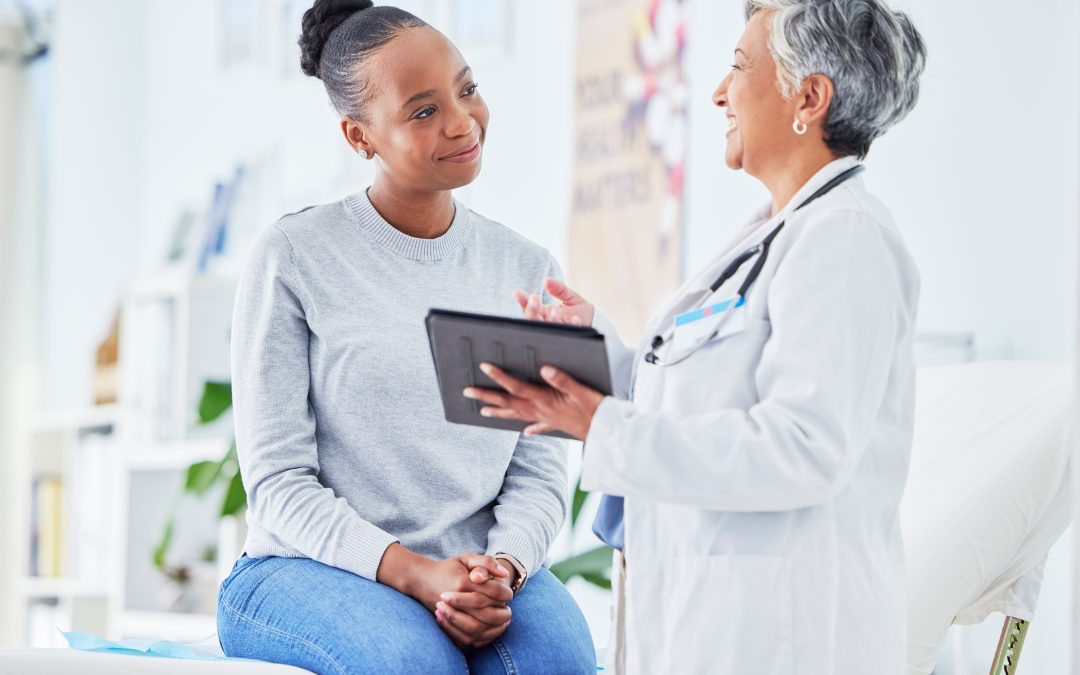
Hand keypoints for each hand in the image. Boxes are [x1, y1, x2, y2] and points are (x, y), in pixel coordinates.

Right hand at [377, 546, 512, 647]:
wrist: (420, 579)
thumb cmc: (447, 568)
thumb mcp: (466, 559)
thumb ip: (487, 562)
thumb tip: (505, 573)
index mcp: (464, 582)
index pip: (493, 592)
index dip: (505, 594)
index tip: (508, 594)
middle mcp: (456, 599)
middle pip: (488, 613)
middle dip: (502, 613)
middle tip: (507, 609)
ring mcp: (449, 613)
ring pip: (478, 628)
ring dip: (493, 626)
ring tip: (499, 620)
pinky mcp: (446, 624)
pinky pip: (466, 638)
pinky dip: (480, 636)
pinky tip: (487, 629)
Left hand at [464, 362, 604, 439]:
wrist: (608, 433)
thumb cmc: (596, 410)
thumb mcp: (581, 390)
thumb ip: (562, 379)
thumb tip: (544, 368)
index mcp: (545, 399)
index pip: (516, 386)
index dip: (499, 376)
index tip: (483, 367)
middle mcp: (541, 411)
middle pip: (509, 402)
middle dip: (487, 396)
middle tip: (467, 391)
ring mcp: (547, 419)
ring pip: (517, 415)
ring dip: (499, 412)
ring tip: (482, 411)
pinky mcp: (556, 425)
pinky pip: (538, 427)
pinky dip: (530, 429)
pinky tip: (525, 433)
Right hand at [513, 278, 594, 326]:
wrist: (597, 324)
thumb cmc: (581, 312)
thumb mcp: (570, 297)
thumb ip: (559, 288)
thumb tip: (547, 280)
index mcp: (544, 314)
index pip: (529, 308)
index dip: (522, 301)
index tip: (518, 293)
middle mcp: (548, 325)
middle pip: (531, 321)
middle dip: (531, 310)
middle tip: (535, 298)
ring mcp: (557, 333)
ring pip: (546, 330)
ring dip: (549, 320)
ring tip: (555, 310)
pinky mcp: (570, 339)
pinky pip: (568, 334)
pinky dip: (572, 325)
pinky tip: (576, 319)